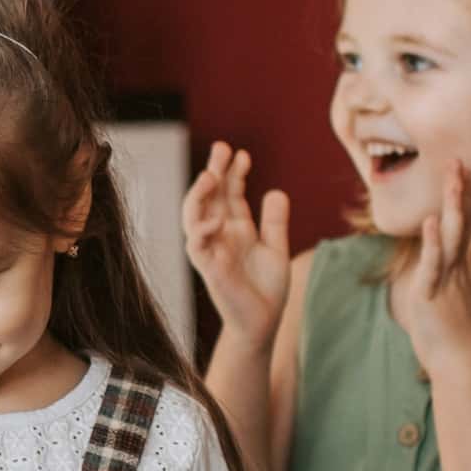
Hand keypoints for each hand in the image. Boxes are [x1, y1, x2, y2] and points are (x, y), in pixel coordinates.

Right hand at [182, 142, 291, 350]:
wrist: (263, 322)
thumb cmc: (267, 288)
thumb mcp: (276, 248)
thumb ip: (275, 222)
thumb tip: (276, 190)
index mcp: (236, 227)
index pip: (230, 193)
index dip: (234, 173)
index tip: (243, 154)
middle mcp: (220, 234)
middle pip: (210, 196)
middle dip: (213, 171)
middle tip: (221, 148)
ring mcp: (211, 250)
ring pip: (194, 216)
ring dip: (199, 195)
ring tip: (211, 175)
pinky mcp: (209, 268)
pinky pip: (196, 246)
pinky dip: (202, 231)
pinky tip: (216, 220)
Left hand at [392, 161, 470, 378]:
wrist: (459, 362)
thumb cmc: (457, 328)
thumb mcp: (463, 289)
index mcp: (460, 265)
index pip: (463, 223)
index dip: (462, 197)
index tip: (463, 168)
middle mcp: (456, 268)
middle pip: (459, 223)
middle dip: (458, 192)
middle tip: (458, 161)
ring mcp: (446, 280)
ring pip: (450, 238)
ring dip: (450, 208)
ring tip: (452, 180)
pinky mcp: (431, 295)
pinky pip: (432, 266)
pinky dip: (431, 244)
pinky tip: (429, 221)